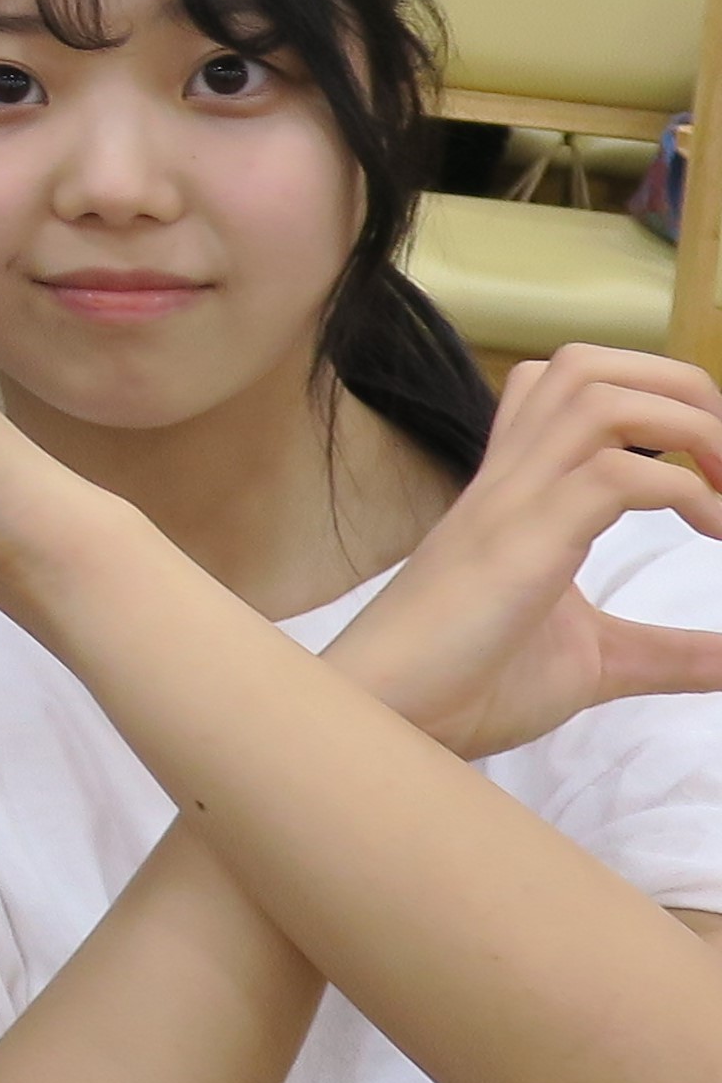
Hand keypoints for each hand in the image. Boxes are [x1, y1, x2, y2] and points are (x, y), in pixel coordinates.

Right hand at [327, 350, 721, 758]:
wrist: (394, 717)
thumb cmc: (471, 686)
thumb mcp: (595, 663)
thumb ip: (667, 655)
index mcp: (519, 491)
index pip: (566, 387)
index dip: (650, 397)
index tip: (708, 471)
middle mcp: (512, 478)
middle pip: (587, 365)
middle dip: (679, 390)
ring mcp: (514, 502)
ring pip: (599, 394)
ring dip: (687, 424)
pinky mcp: (524, 541)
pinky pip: (616, 475)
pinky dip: (684, 492)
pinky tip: (713, 530)